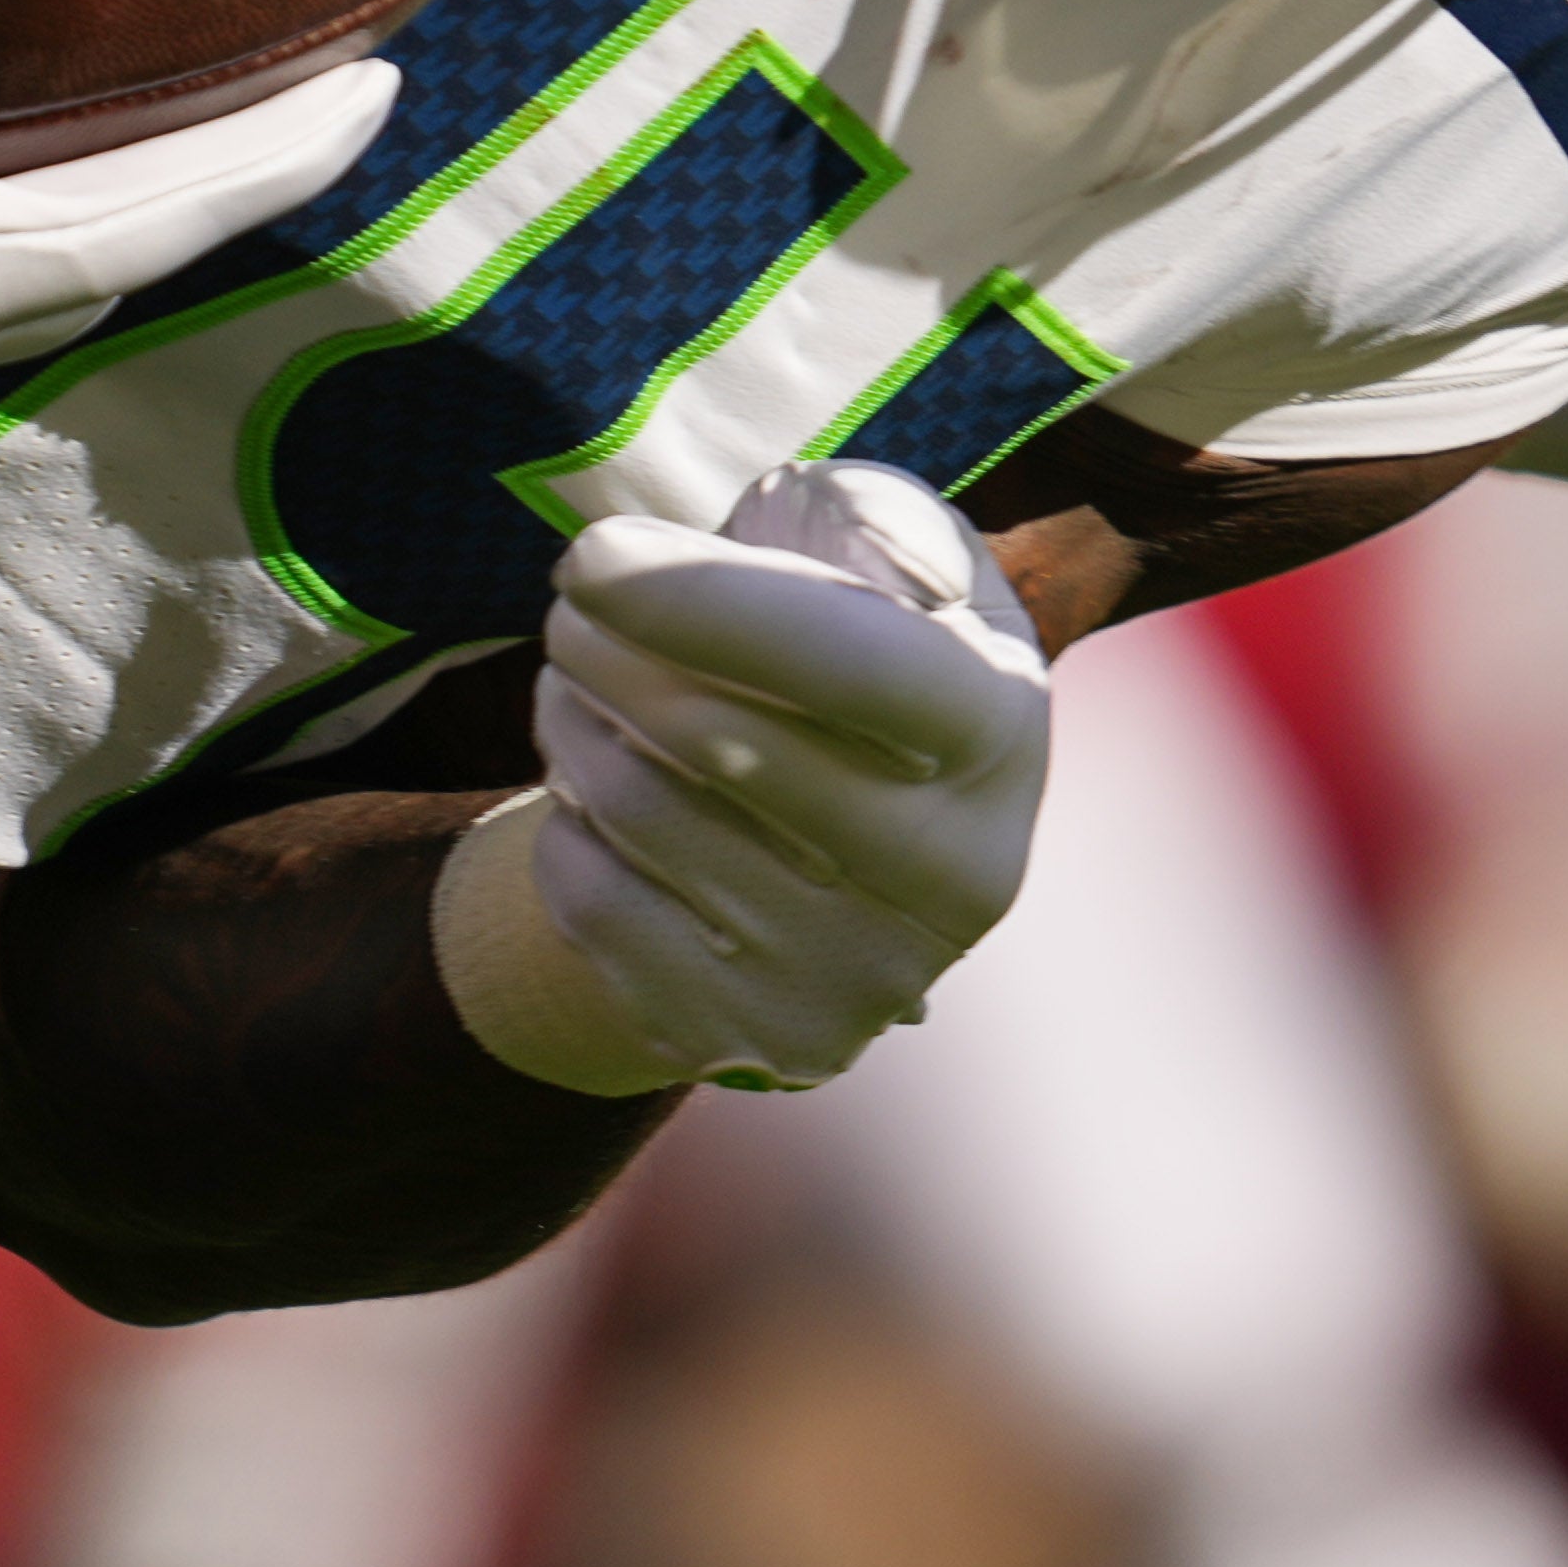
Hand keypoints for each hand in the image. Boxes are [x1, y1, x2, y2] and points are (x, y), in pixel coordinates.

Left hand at [433, 458, 1054, 1095]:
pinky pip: (592, 904)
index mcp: (1004, 731)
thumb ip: (876, 527)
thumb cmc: (860, 649)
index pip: (855, 666)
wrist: (848, 843)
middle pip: (716, 738)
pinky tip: (590, 782)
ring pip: (636, 812)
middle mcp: (955, 872)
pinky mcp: (760, 1039)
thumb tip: (852, 560)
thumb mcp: (899, 557)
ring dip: (569, 717)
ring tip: (577, 678)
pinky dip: (563, 823)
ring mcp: (859, 973)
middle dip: (604, 643)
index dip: (704, 601)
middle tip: (571, 601)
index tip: (590, 553)